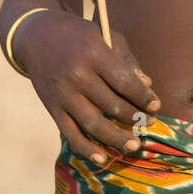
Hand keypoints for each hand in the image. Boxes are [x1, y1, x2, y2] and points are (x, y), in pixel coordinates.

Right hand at [14, 8, 160, 163]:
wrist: (36, 35)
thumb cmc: (79, 35)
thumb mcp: (105, 35)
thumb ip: (126, 59)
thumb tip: (147, 85)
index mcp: (94, 53)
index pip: (124, 82)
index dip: (143, 97)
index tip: (155, 106)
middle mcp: (77, 75)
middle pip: (111, 105)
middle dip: (134, 117)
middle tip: (149, 124)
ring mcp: (63, 93)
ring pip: (93, 124)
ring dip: (116, 138)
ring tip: (134, 145)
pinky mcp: (52, 107)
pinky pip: (70, 133)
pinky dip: (86, 149)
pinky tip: (103, 158)